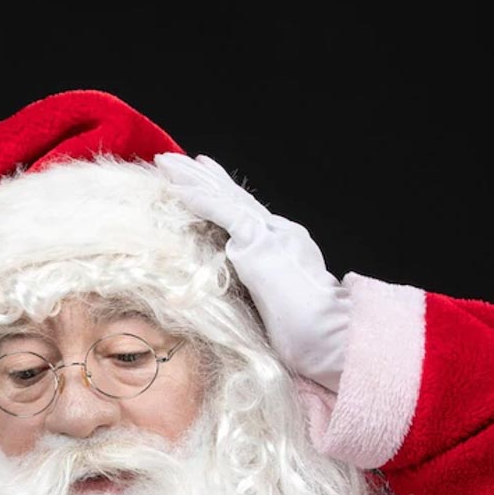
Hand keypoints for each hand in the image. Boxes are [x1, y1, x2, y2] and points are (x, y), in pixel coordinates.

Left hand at [155, 152, 350, 390]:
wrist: (328, 334)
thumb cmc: (308, 334)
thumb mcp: (279, 305)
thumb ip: (260, 289)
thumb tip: (243, 295)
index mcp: (286, 244)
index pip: (247, 213)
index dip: (221, 193)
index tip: (201, 178)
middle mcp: (279, 231)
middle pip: (233, 196)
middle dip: (202, 177)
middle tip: (175, 160)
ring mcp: (271, 233)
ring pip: (224, 196)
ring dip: (191, 179)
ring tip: (166, 162)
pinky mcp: (259, 241)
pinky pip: (222, 212)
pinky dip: (198, 199)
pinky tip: (177, 188)